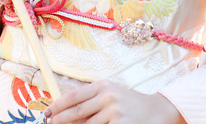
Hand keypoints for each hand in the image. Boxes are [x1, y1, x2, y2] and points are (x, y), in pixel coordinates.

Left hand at [45, 81, 184, 123]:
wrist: (158, 111)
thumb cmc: (130, 104)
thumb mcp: (111, 94)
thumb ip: (91, 100)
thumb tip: (64, 112)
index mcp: (103, 86)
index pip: (74, 96)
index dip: (58, 106)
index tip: (47, 113)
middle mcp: (108, 97)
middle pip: (77, 113)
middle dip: (61, 121)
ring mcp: (114, 113)